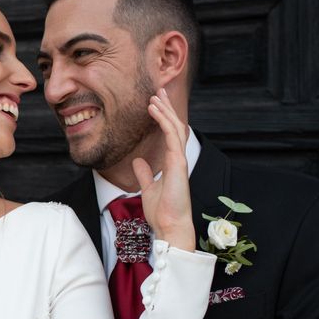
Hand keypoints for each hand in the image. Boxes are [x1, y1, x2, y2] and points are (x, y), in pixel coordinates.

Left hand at [132, 88, 195, 250]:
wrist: (170, 226)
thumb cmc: (162, 212)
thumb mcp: (148, 188)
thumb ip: (144, 174)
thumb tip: (138, 161)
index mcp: (173, 164)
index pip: (170, 135)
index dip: (163, 118)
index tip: (156, 104)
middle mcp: (179, 159)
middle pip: (174, 127)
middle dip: (167, 108)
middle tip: (159, 91)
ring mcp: (180, 160)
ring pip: (175, 127)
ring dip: (165, 110)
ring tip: (155, 96)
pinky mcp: (178, 163)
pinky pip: (171, 136)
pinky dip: (163, 121)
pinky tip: (155, 110)